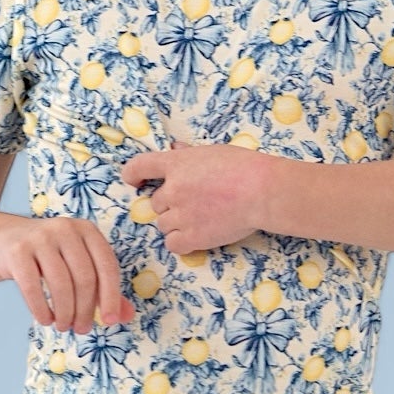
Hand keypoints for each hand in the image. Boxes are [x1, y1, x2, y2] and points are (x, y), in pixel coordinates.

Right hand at [0, 214, 135, 332]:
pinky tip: (45, 320)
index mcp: (86, 230)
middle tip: (81, 329)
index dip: (112, 297)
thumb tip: (125, 316)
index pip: (107, 266)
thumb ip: (102, 288)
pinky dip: (41, 309)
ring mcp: (39, 237)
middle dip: (85, 310)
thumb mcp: (76, 265)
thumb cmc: (47, 258)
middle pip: (85, 278)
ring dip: (64, 313)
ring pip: (61, 284)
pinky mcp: (17, 251)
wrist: (1, 240)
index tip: (110, 322)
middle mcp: (65, 228)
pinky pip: (33, 288)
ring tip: (63, 326)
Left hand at [118, 140, 279, 255]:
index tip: (133, 181)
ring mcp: (180, 214)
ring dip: (176, 223)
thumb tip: (175, 149)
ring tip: (200, 219)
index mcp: (176, 164)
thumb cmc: (244, 167)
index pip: (139, 166)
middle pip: (156, 202)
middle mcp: (172, 189)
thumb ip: (189, 154)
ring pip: (163, 224)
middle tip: (194, 203)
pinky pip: (172, 244)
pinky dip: (181, 242)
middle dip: (170, 204)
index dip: (132, 174)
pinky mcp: (192, 236)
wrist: (261, 191)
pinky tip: (195, 236)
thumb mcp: (212, 152)